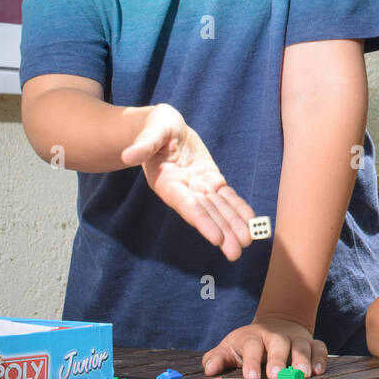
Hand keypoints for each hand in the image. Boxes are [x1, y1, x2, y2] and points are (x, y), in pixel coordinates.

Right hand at [122, 103, 253, 260]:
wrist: (164, 126)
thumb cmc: (155, 127)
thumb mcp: (150, 131)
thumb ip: (142, 145)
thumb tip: (128, 156)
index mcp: (166, 182)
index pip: (187, 205)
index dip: (202, 222)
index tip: (216, 239)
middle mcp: (183, 190)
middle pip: (205, 214)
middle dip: (222, 232)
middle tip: (236, 252)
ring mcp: (198, 186)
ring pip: (218, 208)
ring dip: (233, 225)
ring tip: (247, 242)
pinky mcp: (210, 179)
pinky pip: (226, 196)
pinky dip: (238, 208)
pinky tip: (250, 221)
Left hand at [202, 312, 327, 378]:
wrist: (276, 324)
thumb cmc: (249, 344)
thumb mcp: (230, 347)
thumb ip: (217, 358)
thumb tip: (209, 370)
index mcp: (254, 337)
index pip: (252, 346)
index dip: (251, 361)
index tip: (250, 378)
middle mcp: (276, 336)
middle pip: (278, 343)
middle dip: (278, 359)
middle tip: (277, 376)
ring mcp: (295, 339)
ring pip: (301, 345)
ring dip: (302, 359)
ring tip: (303, 375)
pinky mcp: (311, 343)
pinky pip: (319, 348)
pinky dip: (320, 358)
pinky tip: (318, 371)